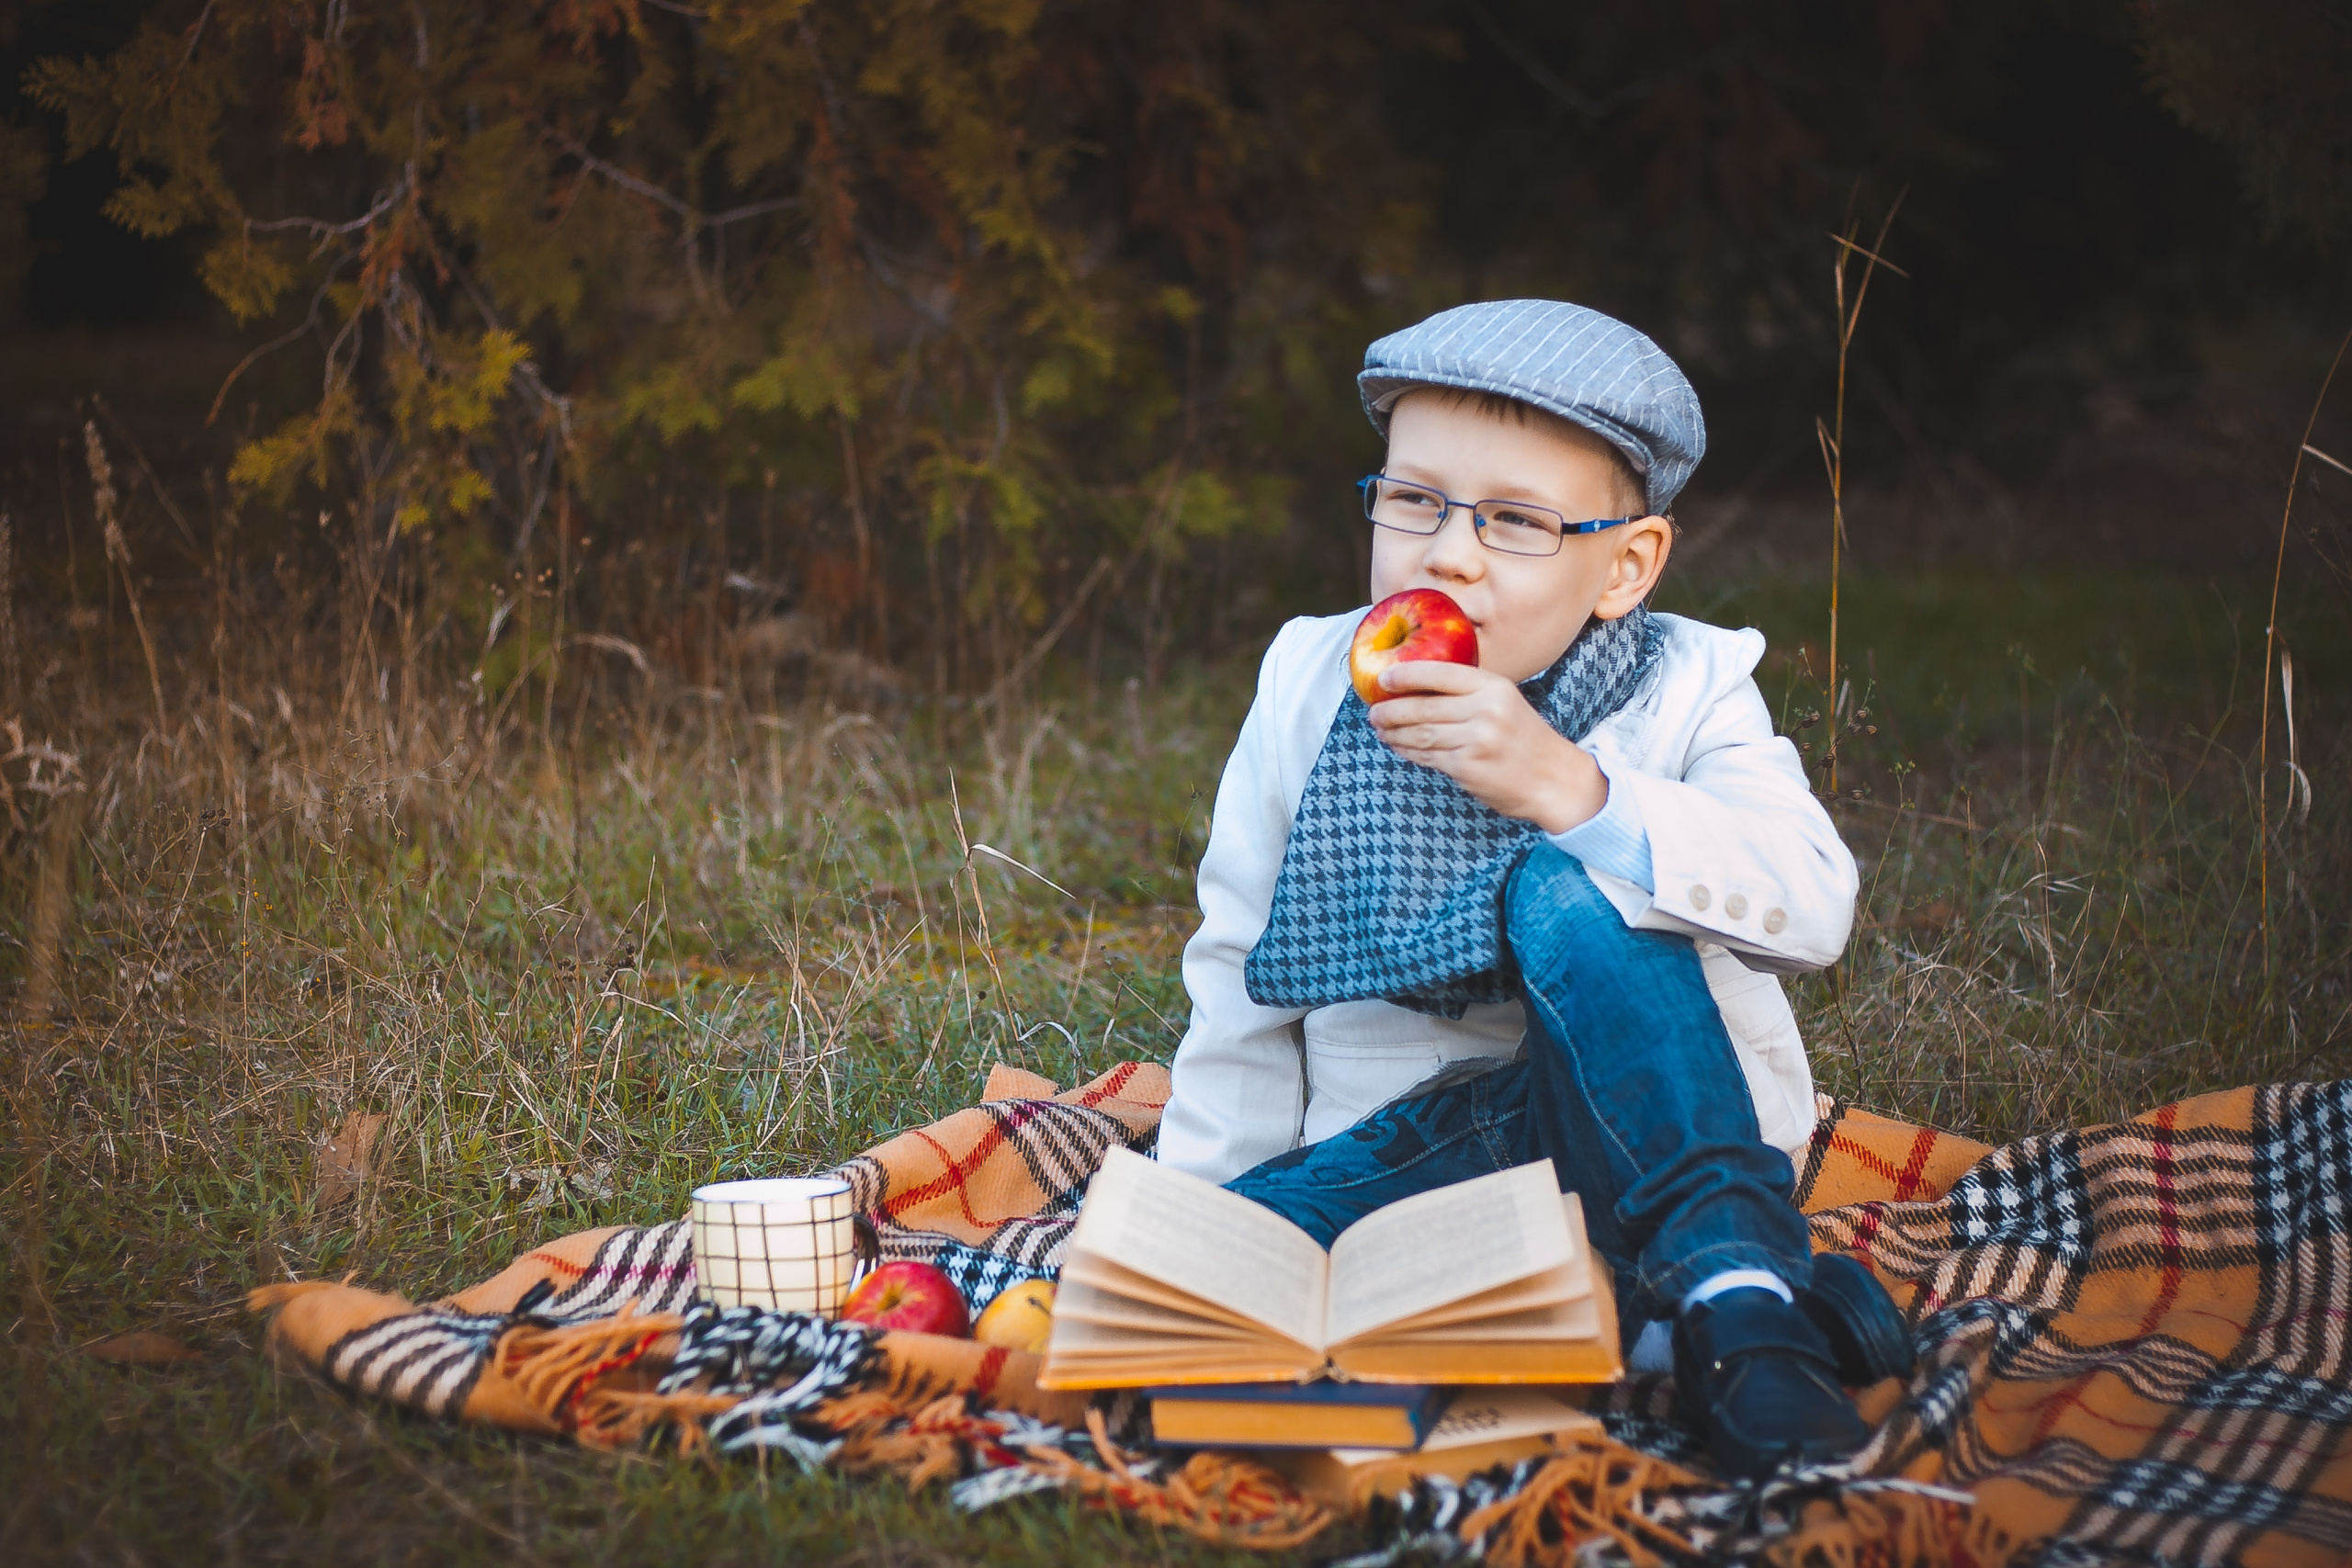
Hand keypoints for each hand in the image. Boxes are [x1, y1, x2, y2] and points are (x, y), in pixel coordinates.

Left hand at [1367, 661, 1607, 831]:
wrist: (1554, 780)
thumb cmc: (1525, 740)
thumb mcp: (1505, 703)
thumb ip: (1469, 693)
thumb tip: (1417, 688)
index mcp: (1494, 687)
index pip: (1440, 673)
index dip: (1407, 674)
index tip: (1384, 678)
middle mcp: (1485, 709)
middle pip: (1423, 705)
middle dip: (1391, 709)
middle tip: (1373, 711)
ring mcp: (1475, 739)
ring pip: (1420, 733)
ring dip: (1394, 732)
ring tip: (1380, 729)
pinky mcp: (1466, 767)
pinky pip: (1427, 756)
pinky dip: (1408, 752)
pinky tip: (1398, 747)